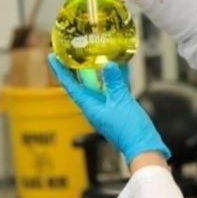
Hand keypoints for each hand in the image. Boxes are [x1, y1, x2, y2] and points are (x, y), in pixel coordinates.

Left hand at [48, 53, 170, 164]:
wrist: (143, 146)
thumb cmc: (130, 130)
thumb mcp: (122, 102)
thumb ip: (115, 82)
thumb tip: (108, 65)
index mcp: (90, 108)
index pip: (71, 86)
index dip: (61, 71)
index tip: (52, 57)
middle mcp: (95, 108)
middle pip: (83, 84)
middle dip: (78, 68)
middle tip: (74, 51)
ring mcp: (107, 109)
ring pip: (99, 86)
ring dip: (98, 72)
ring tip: (96, 55)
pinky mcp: (118, 109)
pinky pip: (112, 90)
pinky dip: (114, 79)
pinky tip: (119, 68)